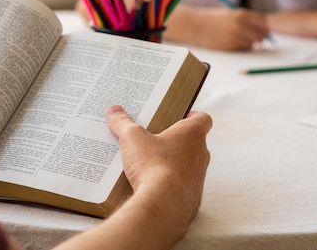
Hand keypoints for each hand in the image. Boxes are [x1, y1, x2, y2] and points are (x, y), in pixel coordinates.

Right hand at [106, 105, 211, 237]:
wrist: (163, 205)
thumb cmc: (155, 167)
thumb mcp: (132, 139)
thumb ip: (123, 123)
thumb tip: (114, 111)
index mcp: (193, 134)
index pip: (202, 118)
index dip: (191, 115)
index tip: (178, 116)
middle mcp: (201, 154)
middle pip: (192, 141)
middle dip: (174, 140)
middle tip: (155, 138)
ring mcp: (199, 177)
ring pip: (188, 164)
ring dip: (172, 162)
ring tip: (148, 162)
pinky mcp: (192, 196)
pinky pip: (181, 185)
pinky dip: (169, 183)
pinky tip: (150, 184)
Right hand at [189, 8, 268, 50]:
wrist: (196, 25)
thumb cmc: (214, 19)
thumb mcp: (232, 14)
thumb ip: (247, 19)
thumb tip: (264, 28)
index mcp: (242, 14)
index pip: (263, 21)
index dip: (264, 27)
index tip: (261, 29)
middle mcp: (241, 24)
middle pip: (261, 34)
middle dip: (259, 37)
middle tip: (252, 37)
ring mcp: (236, 36)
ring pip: (253, 43)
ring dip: (250, 42)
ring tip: (238, 38)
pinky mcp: (231, 45)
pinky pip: (244, 48)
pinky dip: (242, 47)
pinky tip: (232, 42)